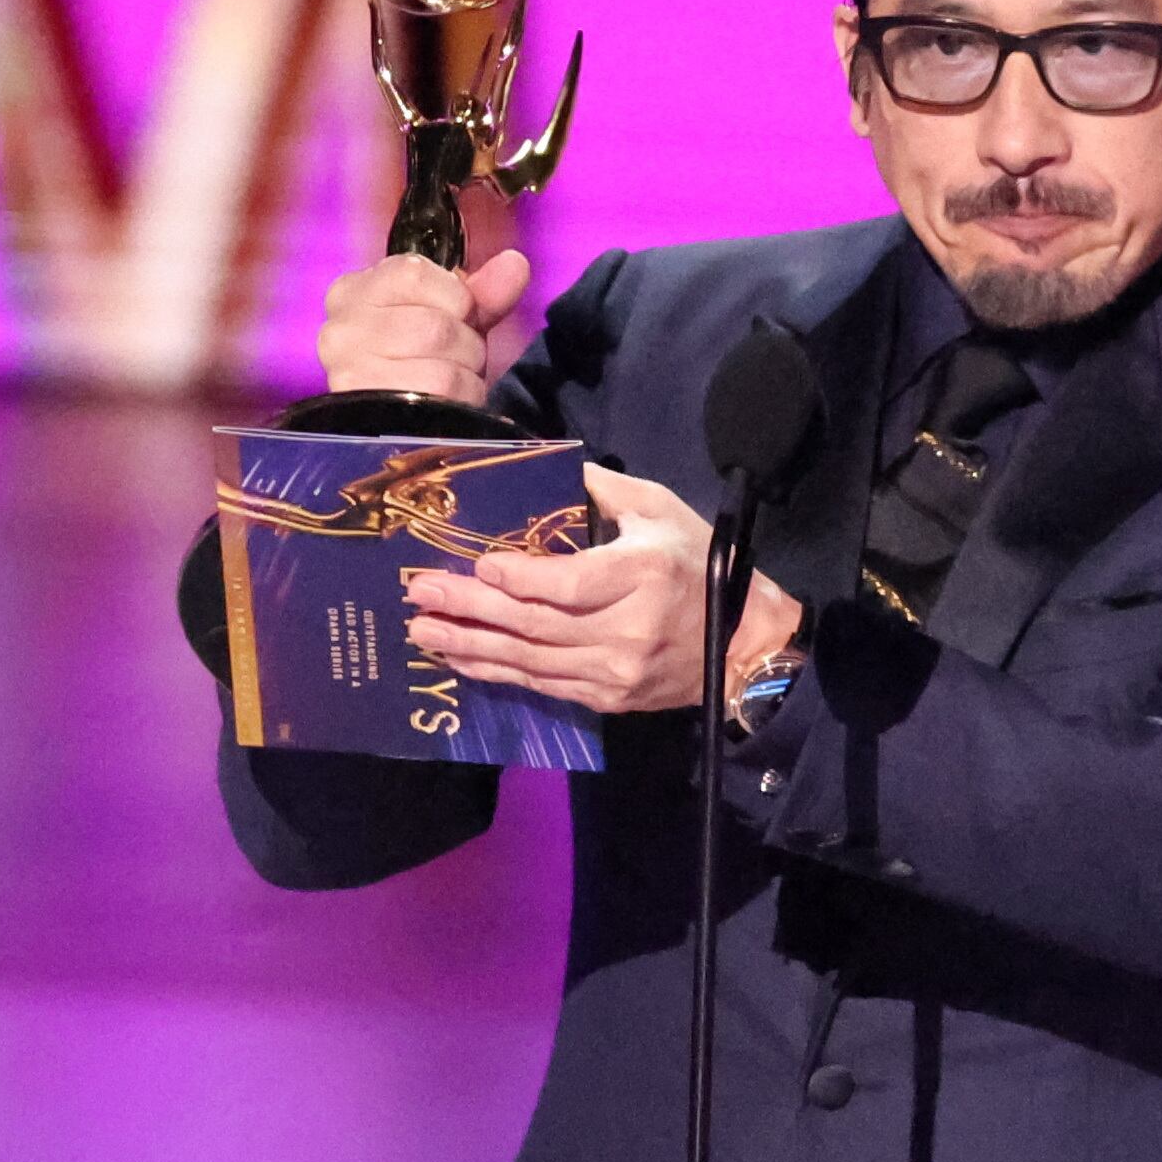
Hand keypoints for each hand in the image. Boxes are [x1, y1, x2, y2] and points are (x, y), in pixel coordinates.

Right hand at [316, 247, 532, 406]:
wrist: (392, 419)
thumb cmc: (422, 354)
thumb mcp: (452, 314)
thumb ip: (483, 291)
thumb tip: (515, 264)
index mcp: (353, 291)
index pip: (413, 274)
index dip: (454, 297)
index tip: (455, 313)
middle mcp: (339, 330)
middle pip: (434, 327)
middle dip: (465, 343)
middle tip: (458, 355)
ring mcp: (349, 374)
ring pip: (440, 367)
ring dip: (466, 374)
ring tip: (454, 378)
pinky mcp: (369, 413)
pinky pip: (440, 397)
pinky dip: (463, 398)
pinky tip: (452, 401)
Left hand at [403, 464, 804, 714]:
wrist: (743, 643)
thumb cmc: (696, 562)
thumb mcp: (659, 509)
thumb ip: (602, 489)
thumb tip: (540, 464)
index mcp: (643, 574)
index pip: (570, 584)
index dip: (520, 578)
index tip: (478, 562)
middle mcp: (627, 629)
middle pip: (536, 624)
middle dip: (471, 608)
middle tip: (419, 593)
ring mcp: (615, 671)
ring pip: (530, 661)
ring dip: (470, 645)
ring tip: (421, 629)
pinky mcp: (607, 697)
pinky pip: (541, 686)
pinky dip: (495, 672)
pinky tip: (460, 657)